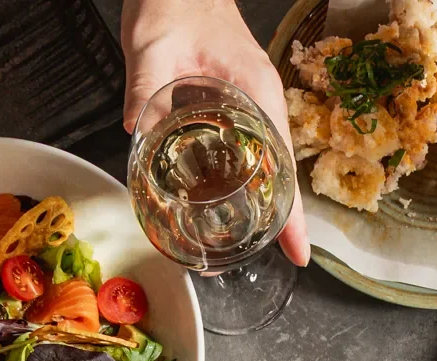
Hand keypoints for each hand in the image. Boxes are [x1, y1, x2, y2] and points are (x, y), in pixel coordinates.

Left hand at [122, 0, 309, 265]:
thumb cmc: (176, 4)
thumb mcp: (154, 46)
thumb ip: (145, 86)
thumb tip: (138, 126)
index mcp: (256, 90)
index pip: (283, 161)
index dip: (292, 212)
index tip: (298, 252)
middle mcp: (261, 101)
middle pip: (281, 172)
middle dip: (280, 218)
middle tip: (273, 259)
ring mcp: (250, 102)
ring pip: (265, 163)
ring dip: (262, 202)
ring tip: (249, 241)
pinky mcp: (233, 102)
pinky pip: (246, 148)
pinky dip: (243, 179)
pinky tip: (226, 200)